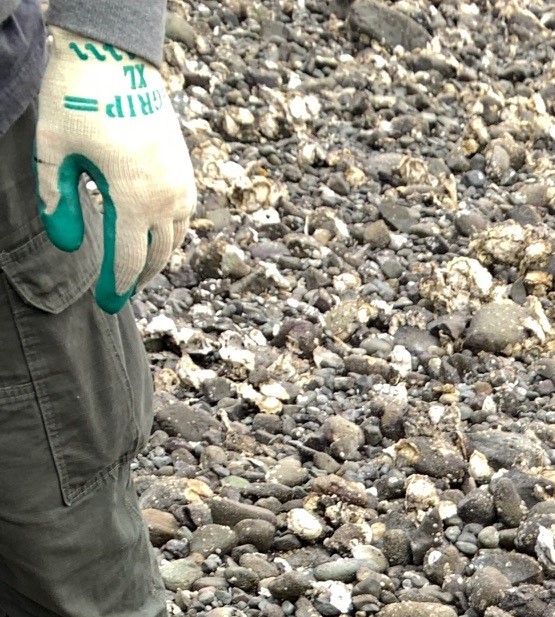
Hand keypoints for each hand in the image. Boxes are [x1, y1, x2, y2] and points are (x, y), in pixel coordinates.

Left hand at [34, 28, 196, 311]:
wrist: (115, 55)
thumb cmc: (78, 98)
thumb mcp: (52, 150)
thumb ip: (55, 202)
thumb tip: (67, 246)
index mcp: (133, 199)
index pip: (128, 262)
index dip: (115, 288)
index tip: (104, 305)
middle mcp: (165, 198)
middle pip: (156, 258)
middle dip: (136, 280)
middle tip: (117, 293)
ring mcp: (180, 185)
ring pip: (174, 241)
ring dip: (154, 258)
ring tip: (134, 267)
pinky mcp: (185, 171)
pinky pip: (182, 218)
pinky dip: (167, 233)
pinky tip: (149, 234)